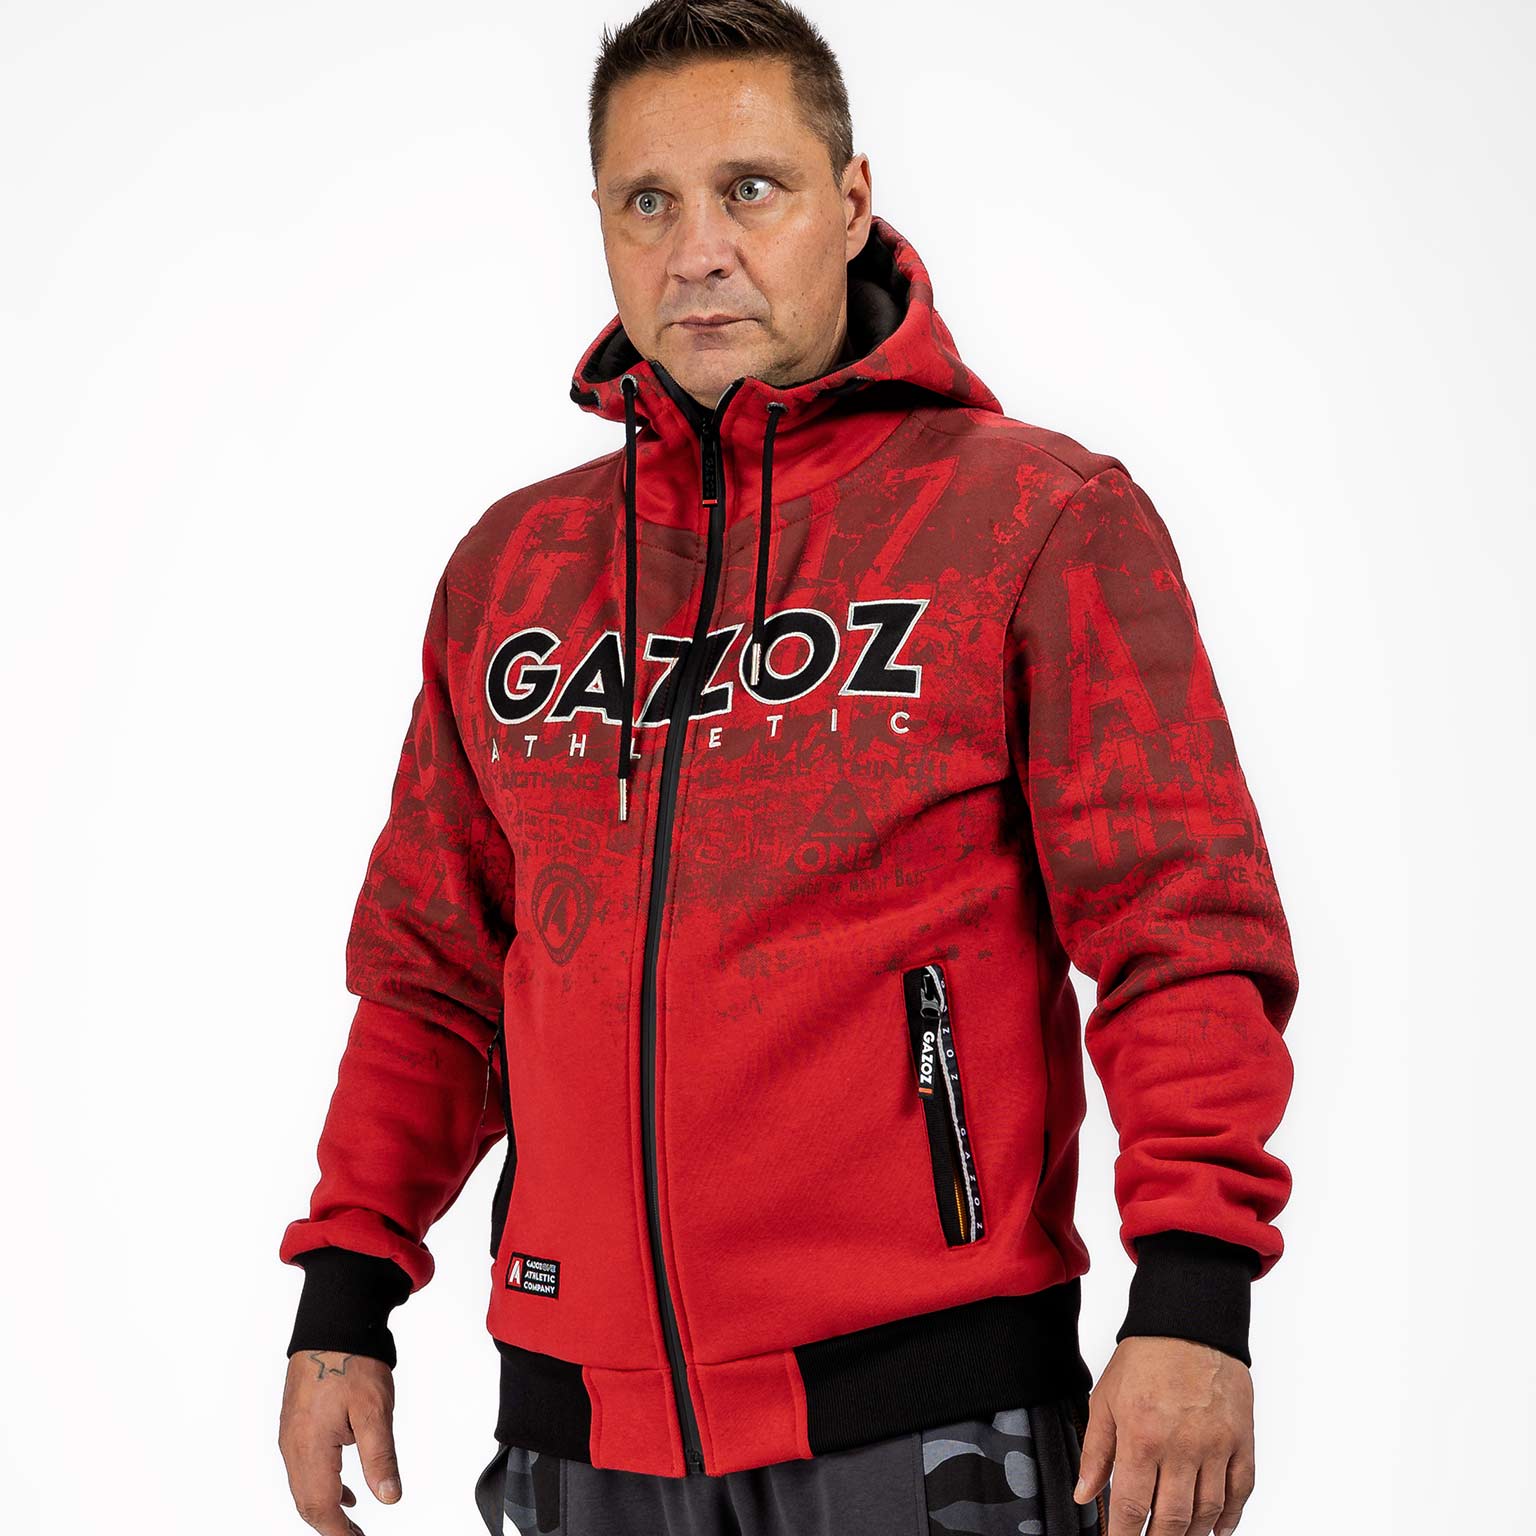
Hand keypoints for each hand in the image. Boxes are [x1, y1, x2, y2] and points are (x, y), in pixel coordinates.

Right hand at [278, 1349, 402, 1534]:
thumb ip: (380, 1457)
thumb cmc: (353, 1360)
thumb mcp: (374, 1410)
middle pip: (307, 1502)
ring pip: (304, 1486)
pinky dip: (322, 1485)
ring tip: (352, 1523)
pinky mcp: (296, 1424)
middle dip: (331, 1526)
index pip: (320, 1506)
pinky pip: (304, 1467)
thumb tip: (389, 1497)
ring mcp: (291, 1435)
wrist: (332, 1323)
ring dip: (326, 1507)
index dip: (338, 1532)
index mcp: (310, 1447)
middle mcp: (293, 1446)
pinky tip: (346, 1490)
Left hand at [1073, 1336, 1254, 1535]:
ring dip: (1192, 1533)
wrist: (1188, 1324)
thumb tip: (1084, 1495)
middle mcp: (1181, 1446)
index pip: (1131, 1504)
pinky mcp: (1242, 1440)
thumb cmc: (1144, 1359)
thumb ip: (1095, 1451)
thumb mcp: (1105, 1399)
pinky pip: (1241, 1490)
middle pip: (1172, 1517)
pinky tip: (1217, 1530)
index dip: (1125, 1535)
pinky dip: (1231, 1517)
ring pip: (1207, 1511)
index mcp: (1142, 1435)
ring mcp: (1216, 1445)